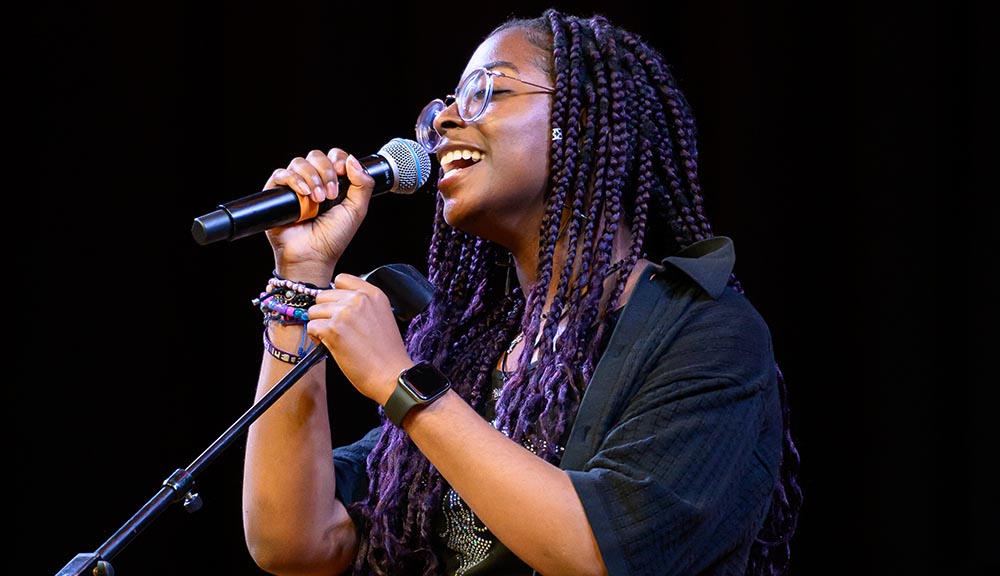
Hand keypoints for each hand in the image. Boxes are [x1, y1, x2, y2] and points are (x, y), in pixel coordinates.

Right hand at [263, 149, 374, 283]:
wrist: (312, 256)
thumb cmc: (333, 238)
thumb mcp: (357, 210)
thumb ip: (363, 184)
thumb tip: (353, 160)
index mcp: (333, 183)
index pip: (334, 156)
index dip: (339, 160)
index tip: (343, 173)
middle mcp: (313, 182)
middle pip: (316, 156)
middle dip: (326, 171)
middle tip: (331, 194)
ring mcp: (295, 187)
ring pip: (299, 162)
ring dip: (312, 177)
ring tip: (318, 199)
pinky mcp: (276, 193)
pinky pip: (281, 174)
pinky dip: (294, 180)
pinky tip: (304, 193)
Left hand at [306, 273, 413, 404]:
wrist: (391, 375)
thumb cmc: (387, 353)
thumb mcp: (383, 317)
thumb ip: (363, 305)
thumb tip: (336, 303)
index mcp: (374, 294)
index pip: (341, 279)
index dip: (335, 295)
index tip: (339, 309)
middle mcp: (359, 299)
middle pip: (323, 295)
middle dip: (325, 312)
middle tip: (338, 329)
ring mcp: (345, 313)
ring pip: (314, 311)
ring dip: (320, 325)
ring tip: (336, 339)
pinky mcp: (333, 329)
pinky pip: (311, 327)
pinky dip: (316, 338)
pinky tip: (331, 347)